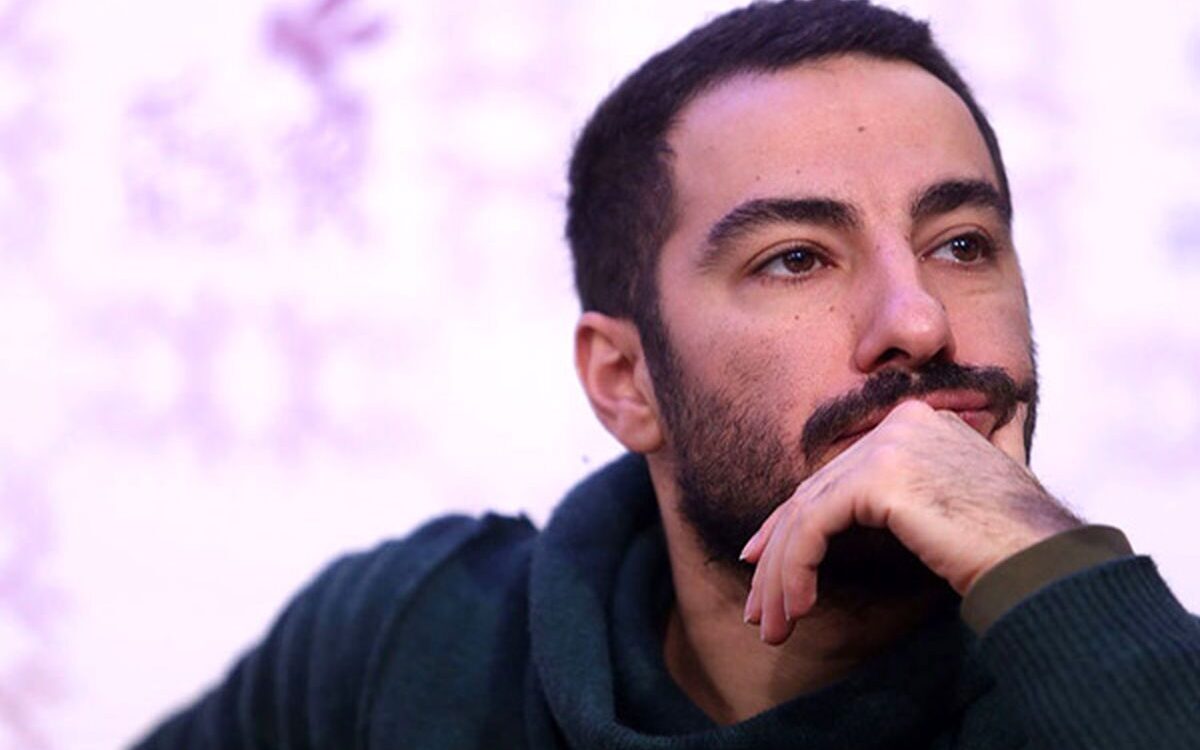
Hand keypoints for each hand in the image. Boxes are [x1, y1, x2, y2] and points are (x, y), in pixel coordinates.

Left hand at [739, 399, 1079, 644]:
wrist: (1044, 561)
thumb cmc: (1006, 547)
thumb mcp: (946, 506)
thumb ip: (905, 495)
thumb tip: (852, 513)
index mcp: (914, 423)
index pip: (834, 476)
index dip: (791, 520)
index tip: (763, 560)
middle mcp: (898, 424)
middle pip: (815, 493)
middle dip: (779, 555)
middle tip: (760, 607)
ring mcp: (889, 446)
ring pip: (807, 513)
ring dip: (781, 575)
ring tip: (772, 625)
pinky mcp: (880, 478)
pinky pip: (814, 526)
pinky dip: (796, 568)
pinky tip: (797, 606)